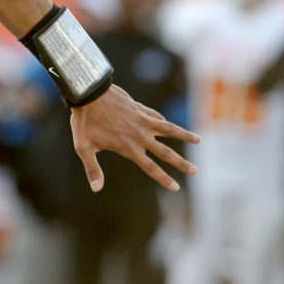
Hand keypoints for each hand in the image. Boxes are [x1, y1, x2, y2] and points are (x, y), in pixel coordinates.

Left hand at [69, 85, 199, 192]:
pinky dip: (164, 122)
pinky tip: (169, 124)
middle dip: (181, 163)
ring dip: (185, 135)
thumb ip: (92, 169)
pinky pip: (157, 117)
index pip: (150, 167)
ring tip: (199, 140)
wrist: (89, 95)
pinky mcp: (141, 109)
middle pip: (165, 152)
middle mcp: (140, 135)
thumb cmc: (84, 123)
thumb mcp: (84, 148)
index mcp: (128, 147)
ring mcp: (143, 121)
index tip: (176, 187)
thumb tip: (96, 189)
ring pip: (170, 130)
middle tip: (195, 171)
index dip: (164, 178)